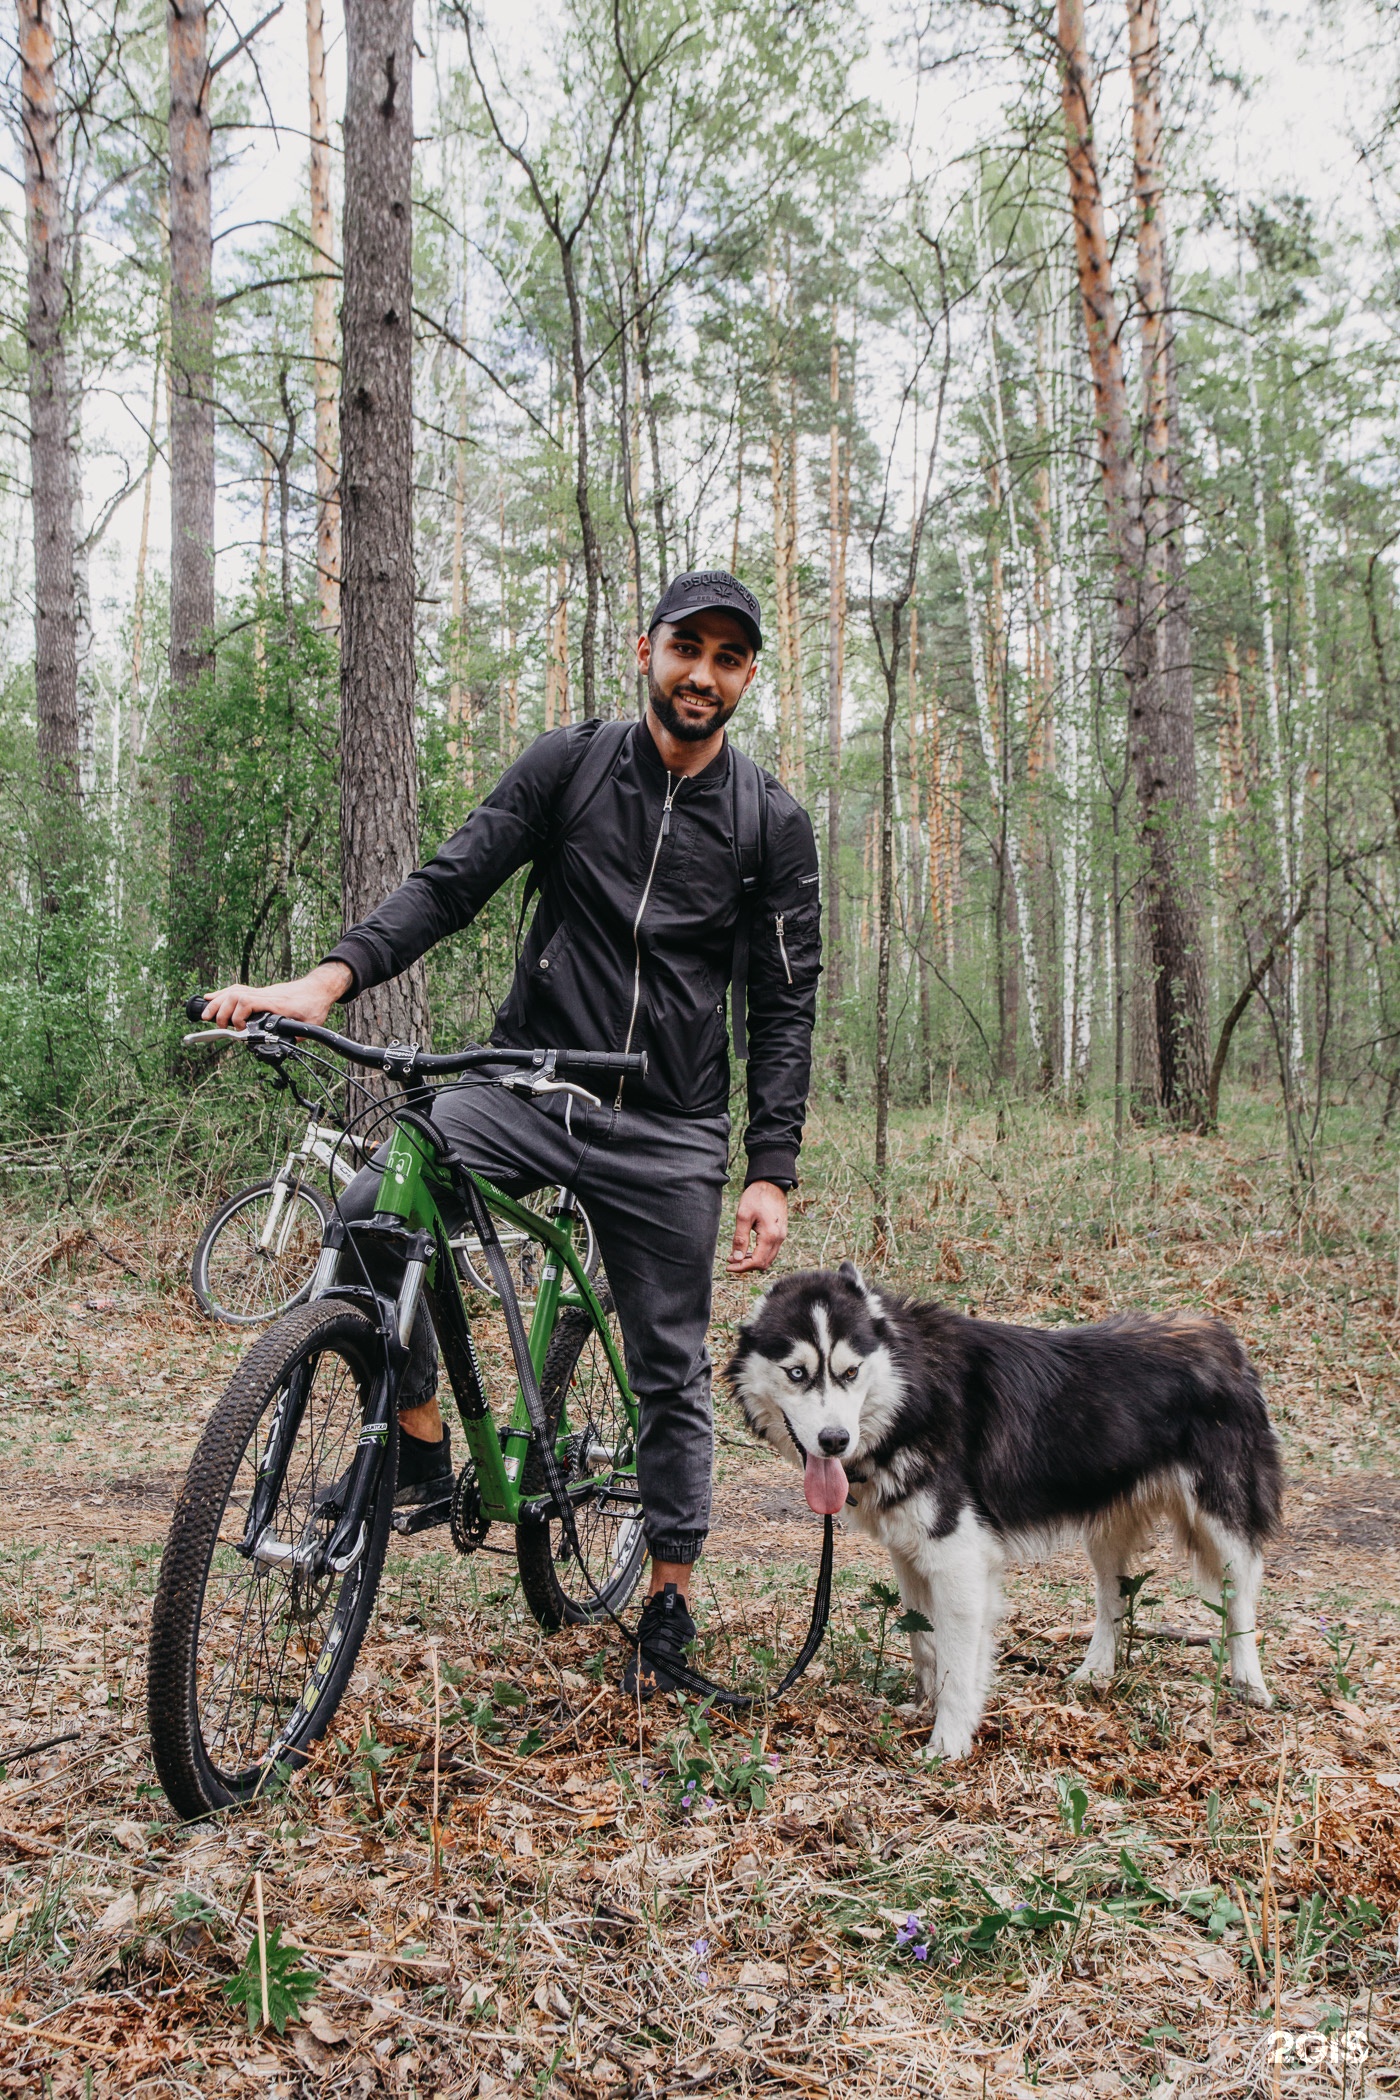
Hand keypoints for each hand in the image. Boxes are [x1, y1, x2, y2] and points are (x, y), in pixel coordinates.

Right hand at [197, 961, 353, 1031]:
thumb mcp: (310, 1024)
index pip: (248, 1001)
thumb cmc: (315, 1004)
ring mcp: (261, 992)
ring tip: (205, 1015)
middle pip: (235, 995)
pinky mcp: (260, 993)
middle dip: (221, 1011)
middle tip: (219, 1027)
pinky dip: (222, 994)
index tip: (238, 1028)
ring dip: (217, 1002)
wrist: (319, 987)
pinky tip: (211, 998)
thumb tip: (287, 1047)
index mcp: (275, 1003)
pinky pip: (237, 990)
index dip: (237, 1014)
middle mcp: (265, 995)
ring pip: (233, 991)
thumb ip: (297, 1036)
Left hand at [727, 1180, 787, 1274]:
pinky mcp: (780, 1233)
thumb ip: (740, 1238)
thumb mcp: (743, 1216)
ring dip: (752, 1261)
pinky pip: (771, 1250)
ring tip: (736, 1256)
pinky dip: (759, 1254)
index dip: (742, 1267)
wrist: (771, 1183)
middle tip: (730, 1261)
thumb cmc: (756, 1197)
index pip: (757, 1261)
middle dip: (746, 1266)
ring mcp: (781, 1236)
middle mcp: (779, 1238)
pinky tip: (747, 1249)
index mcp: (770, 1235)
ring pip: (768, 1258)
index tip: (728, 1266)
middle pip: (764, 1264)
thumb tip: (737, 1258)